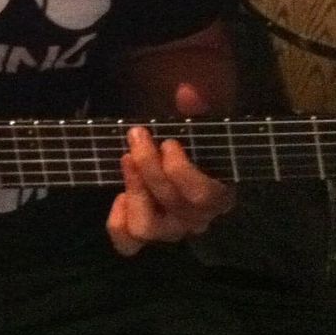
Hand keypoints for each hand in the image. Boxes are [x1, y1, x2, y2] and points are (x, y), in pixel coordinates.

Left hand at [105, 83, 234, 255]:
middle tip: (137, 135)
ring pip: (147, 228)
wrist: (175, 157)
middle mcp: (195, 219)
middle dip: (150, 165)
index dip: (181, 170)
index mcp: (218, 196)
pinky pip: (127, 243)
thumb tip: (186, 92)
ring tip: (126, 159)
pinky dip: (117, 222)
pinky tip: (118, 196)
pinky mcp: (142, 232)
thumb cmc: (192, 142)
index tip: (168, 141)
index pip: (203, 196)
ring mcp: (168, 230)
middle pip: (172, 204)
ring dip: (134, 190)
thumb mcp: (199, 124)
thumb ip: (197, 109)